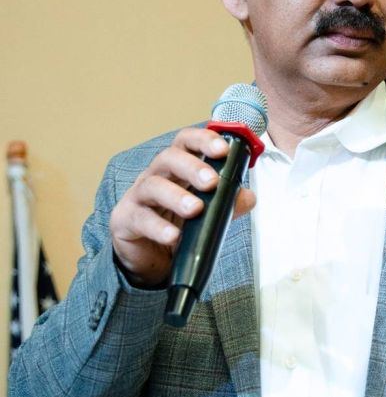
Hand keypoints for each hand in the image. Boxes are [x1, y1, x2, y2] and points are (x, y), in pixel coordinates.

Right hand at [109, 127, 255, 286]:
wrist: (147, 255)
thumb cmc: (175, 223)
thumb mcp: (205, 213)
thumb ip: (226, 203)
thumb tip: (248, 197)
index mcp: (177, 169)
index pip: (186, 143)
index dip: (203, 140)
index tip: (222, 149)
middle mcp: (156, 176)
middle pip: (169, 158)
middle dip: (192, 167)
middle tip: (212, 182)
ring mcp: (138, 197)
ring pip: (153, 186)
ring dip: (176, 196)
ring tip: (196, 209)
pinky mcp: (125, 220)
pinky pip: (140, 219)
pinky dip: (158, 227)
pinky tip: (173, 236)